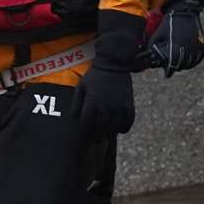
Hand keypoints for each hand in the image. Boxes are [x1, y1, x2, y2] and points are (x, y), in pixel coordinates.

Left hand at [75, 10, 144, 139]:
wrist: (113, 64)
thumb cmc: (94, 76)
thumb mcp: (81, 87)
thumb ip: (76, 103)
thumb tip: (74, 118)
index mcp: (92, 100)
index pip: (87, 123)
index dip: (85, 132)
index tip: (85, 135)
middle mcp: (105, 104)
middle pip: (101, 128)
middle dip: (97, 136)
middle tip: (95, 139)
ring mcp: (118, 104)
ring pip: (115, 127)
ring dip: (110, 133)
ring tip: (106, 134)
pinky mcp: (129, 103)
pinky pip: (129, 121)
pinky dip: (124, 128)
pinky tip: (119, 128)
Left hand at [147, 0, 203, 76]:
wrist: (184, 12)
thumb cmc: (168, 24)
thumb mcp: (157, 34)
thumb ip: (151, 46)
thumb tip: (144, 57)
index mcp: (175, 46)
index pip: (172, 64)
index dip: (169, 70)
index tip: (166, 73)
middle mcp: (187, 47)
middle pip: (181, 65)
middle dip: (175, 67)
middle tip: (171, 67)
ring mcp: (196, 46)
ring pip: (191, 63)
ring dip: (184, 65)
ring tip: (178, 64)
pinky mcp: (201, 45)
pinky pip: (198, 58)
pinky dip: (193, 61)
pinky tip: (187, 61)